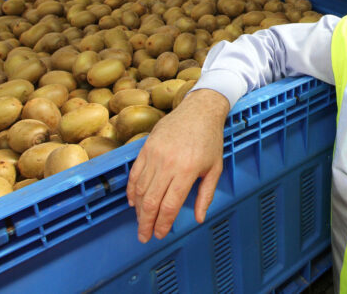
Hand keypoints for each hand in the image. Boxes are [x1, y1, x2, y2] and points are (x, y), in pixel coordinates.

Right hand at [127, 88, 229, 242]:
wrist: (199, 110)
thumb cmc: (210, 139)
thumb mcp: (215, 168)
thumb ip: (206, 195)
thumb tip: (200, 218)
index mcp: (187, 170)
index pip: (170, 205)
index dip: (163, 223)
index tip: (160, 234)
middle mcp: (168, 163)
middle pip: (151, 201)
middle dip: (146, 222)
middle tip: (144, 236)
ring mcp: (155, 154)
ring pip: (140, 189)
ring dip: (139, 209)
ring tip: (141, 221)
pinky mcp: (146, 147)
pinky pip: (134, 174)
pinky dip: (132, 190)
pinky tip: (133, 202)